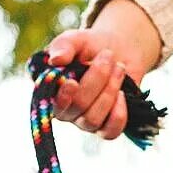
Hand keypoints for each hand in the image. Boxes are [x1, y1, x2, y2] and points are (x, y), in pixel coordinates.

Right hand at [44, 0, 163, 140]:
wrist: (118, 51)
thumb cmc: (91, 46)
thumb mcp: (77, 40)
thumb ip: (64, 45)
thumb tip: (56, 59)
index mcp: (50, 90)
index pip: (50, 103)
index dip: (62, 98)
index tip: (72, 82)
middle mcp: (64, 110)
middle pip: (77, 107)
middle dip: (97, 79)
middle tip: (108, 55)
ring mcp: (84, 121)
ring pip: (92, 119)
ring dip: (110, 90)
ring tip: (119, 67)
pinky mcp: (105, 127)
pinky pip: (109, 132)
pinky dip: (118, 114)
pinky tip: (123, 94)